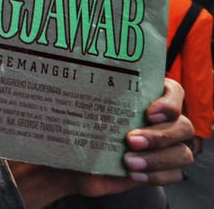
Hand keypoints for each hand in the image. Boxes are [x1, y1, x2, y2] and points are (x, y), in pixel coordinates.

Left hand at [9, 79, 193, 207]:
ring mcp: (162, 148)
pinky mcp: (159, 170)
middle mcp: (159, 122)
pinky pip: (173, 174)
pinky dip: (155, 175)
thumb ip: (85, 93)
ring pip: (182, 153)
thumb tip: (72, 74)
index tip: (149, 112)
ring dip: (158, 158)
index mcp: (145, 98)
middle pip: (183, 126)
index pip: (174, 92)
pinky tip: (133, 173)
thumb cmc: (74, 127)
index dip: (169, 101)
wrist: (67, 161)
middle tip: (131, 139)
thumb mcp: (77, 107)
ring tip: (129, 161)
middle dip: (160, 135)